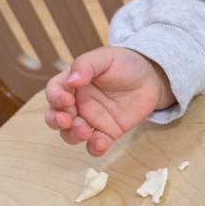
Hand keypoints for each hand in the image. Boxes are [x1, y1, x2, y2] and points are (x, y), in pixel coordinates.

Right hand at [44, 47, 173, 155]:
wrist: (150, 78)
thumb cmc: (124, 64)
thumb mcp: (104, 58)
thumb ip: (86, 65)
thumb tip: (72, 80)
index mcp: (72, 84)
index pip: (54, 92)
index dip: (56, 98)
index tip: (66, 100)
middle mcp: (77, 104)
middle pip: (56, 117)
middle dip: (57, 121)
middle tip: (67, 121)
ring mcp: (92, 120)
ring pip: (72, 134)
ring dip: (73, 135)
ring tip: (85, 132)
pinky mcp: (108, 133)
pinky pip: (96, 145)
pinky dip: (94, 147)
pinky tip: (100, 143)